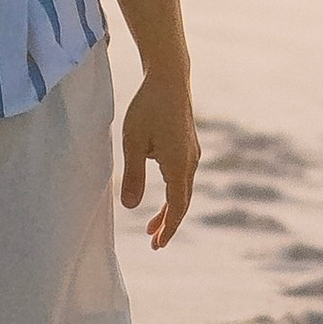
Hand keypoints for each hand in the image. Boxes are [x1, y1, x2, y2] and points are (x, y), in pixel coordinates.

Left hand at [120, 70, 200, 244]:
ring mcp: (192, 153)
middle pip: (182, 202)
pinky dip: (173, 192)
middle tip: (154, 243)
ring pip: (183, 190)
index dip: (168, 228)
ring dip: (170, 209)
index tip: (157, 245)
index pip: (177, 207)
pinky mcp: (188, 145)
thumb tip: (131, 208)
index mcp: (179, 166)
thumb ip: (133, 176)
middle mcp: (190, 163)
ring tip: (153, 225)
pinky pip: (183, 177)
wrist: (169, 78)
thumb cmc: (148, 107)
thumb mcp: (133, 142)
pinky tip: (163, 193)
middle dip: (168, 224)